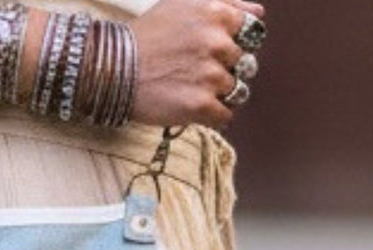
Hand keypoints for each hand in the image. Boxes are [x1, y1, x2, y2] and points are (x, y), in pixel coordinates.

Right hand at [130, 0, 263, 128]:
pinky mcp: (202, 105)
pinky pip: (225, 116)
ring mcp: (212, 76)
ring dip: (219, 94)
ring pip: (236, 91)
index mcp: (218, 15)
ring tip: (192, 91)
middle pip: (244, 65)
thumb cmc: (148, 35)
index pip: (252, 32)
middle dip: (226, 70)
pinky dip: (214, 116)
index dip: (235, 44)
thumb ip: (226, 5)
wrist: (114, 68)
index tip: (215, 52)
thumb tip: (259, 15)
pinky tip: (194, 109)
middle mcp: (219, 44)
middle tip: (196, 74)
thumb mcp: (184, 3)